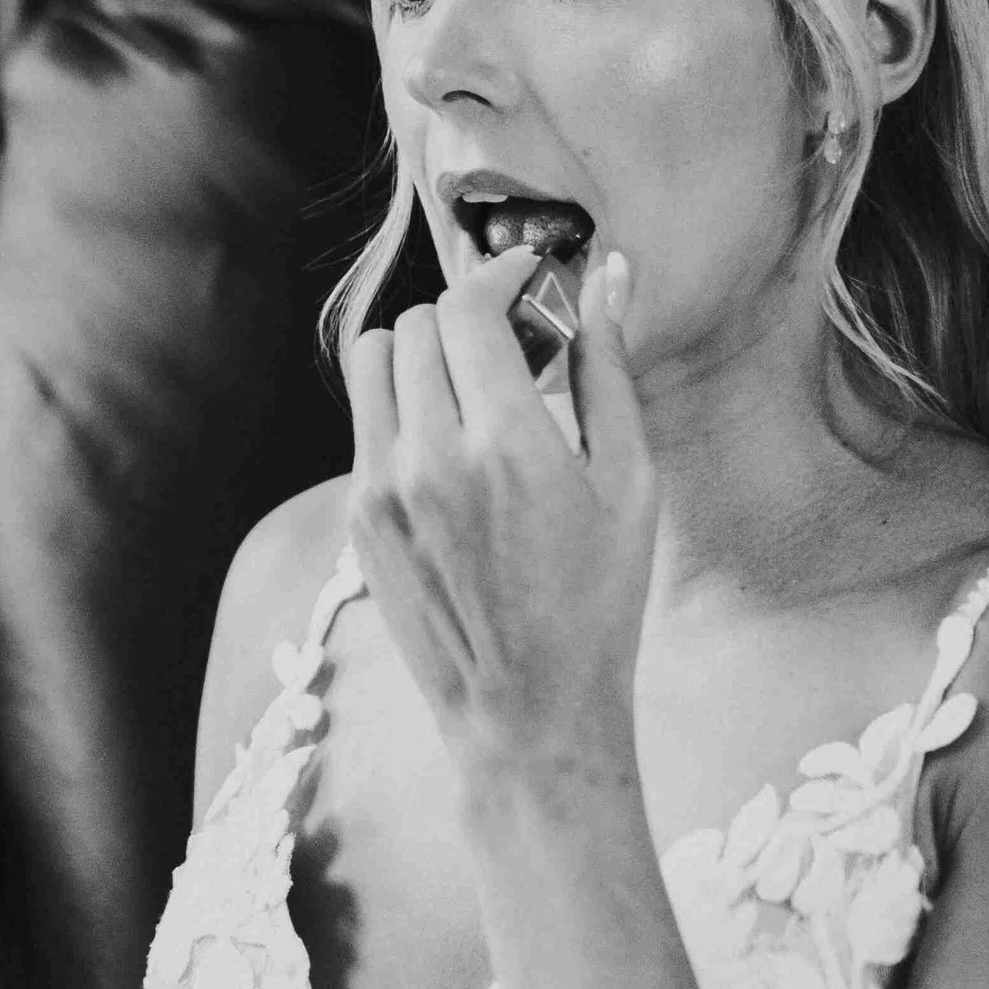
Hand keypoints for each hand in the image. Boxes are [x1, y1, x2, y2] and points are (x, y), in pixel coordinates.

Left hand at [345, 246, 656, 787]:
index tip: (529, 278)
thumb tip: (610, 275)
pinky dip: (405, 409)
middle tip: (517, 347)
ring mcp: (381, 488)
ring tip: (473, 389)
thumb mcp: (629, 482)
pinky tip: (453, 450)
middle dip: (470, 319)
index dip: (501, 276)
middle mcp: (430, 458)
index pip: (469, 307)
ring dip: (424, 354)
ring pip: (376, 360)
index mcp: (507, 444)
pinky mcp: (358, 516)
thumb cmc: (598, 601)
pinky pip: (367, 420)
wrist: (527, 713)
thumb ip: (609, 368)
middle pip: (422, 324)